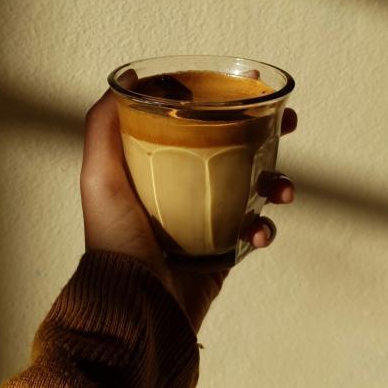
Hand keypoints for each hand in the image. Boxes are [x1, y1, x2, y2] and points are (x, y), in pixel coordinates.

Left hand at [80, 90, 296, 333]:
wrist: (136, 308)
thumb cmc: (114, 242)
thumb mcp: (98, 178)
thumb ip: (102, 128)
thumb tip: (126, 79)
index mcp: (157, 168)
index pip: (195, 123)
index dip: (223, 101)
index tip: (248, 84)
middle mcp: (183, 190)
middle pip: (233, 149)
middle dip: (266, 134)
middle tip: (288, 122)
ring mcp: (205, 220)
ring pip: (253, 187)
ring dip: (276, 182)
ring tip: (282, 189)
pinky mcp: (221, 250)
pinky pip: (254, 230)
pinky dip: (264, 228)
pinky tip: (258, 232)